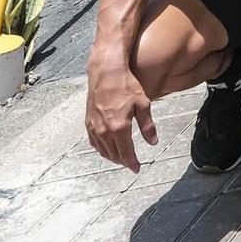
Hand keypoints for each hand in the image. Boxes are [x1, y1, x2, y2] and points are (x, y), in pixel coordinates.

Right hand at [85, 57, 156, 172]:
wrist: (106, 72)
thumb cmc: (126, 85)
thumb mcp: (143, 104)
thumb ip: (147, 126)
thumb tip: (153, 142)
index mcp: (119, 127)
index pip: (126, 153)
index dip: (132, 163)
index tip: (137, 169)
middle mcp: (104, 130)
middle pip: (114, 155)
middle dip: (123, 161)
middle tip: (131, 164)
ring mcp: (93, 127)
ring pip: (102, 150)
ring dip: (112, 157)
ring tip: (122, 158)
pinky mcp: (87, 122)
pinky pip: (94, 142)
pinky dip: (101, 149)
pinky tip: (108, 148)